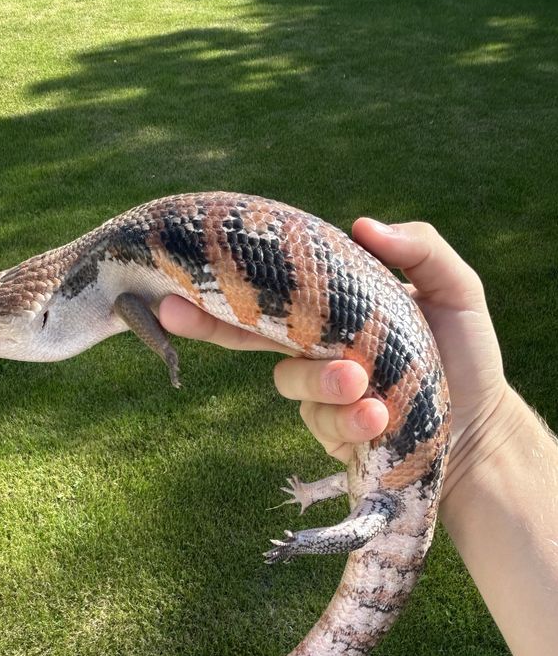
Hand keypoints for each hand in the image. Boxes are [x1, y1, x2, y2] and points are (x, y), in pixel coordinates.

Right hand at [159, 218, 512, 499]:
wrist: (481, 426)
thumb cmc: (464, 353)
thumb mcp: (454, 291)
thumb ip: (421, 249)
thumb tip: (361, 222)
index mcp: (332, 309)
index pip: (271, 294)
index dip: (223, 287)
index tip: (174, 281)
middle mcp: (314, 348)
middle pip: (247, 336)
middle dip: (214, 325)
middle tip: (176, 313)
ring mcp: (318, 393)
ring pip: (290, 381)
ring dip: (322, 381)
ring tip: (365, 384)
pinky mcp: (329, 433)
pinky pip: (321, 422)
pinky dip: (349, 419)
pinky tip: (380, 417)